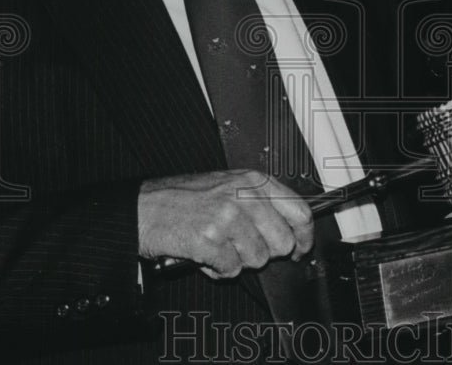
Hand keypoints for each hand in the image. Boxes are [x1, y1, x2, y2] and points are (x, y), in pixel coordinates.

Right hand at [138, 170, 313, 278]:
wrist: (146, 208)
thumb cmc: (185, 198)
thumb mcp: (230, 185)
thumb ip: (262, 202)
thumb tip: (293, 226)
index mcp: (253, 181)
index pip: (300, 211)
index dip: (305, 237)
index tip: (301, 249)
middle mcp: (244, 197)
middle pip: (282, 242)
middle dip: (266, 252)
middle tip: (244, 246)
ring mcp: (227, 218)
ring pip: (258, 259)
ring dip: (238, 260)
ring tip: (219, 245)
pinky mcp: (209, 240)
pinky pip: (231, 269)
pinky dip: (219, 269)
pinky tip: (206, 253)